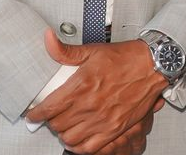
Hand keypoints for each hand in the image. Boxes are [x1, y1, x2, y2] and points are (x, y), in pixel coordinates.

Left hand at [26, 30, 165, 153]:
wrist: (151, 65)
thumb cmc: (125, 57)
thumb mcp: (92, 50)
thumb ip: (66, 50)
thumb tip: (48, 40)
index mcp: (82, 85)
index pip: (49, 107)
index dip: (37, 113)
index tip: (34, 114)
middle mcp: (90, 105)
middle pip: (58, 124)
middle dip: (51, 121)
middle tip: (52, 116)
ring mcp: (103, 119)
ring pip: (70, 138)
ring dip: (64, 133)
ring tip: (64, 126)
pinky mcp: (115, 129)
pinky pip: (90, 148)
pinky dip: (79, 147)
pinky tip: (77, 139)